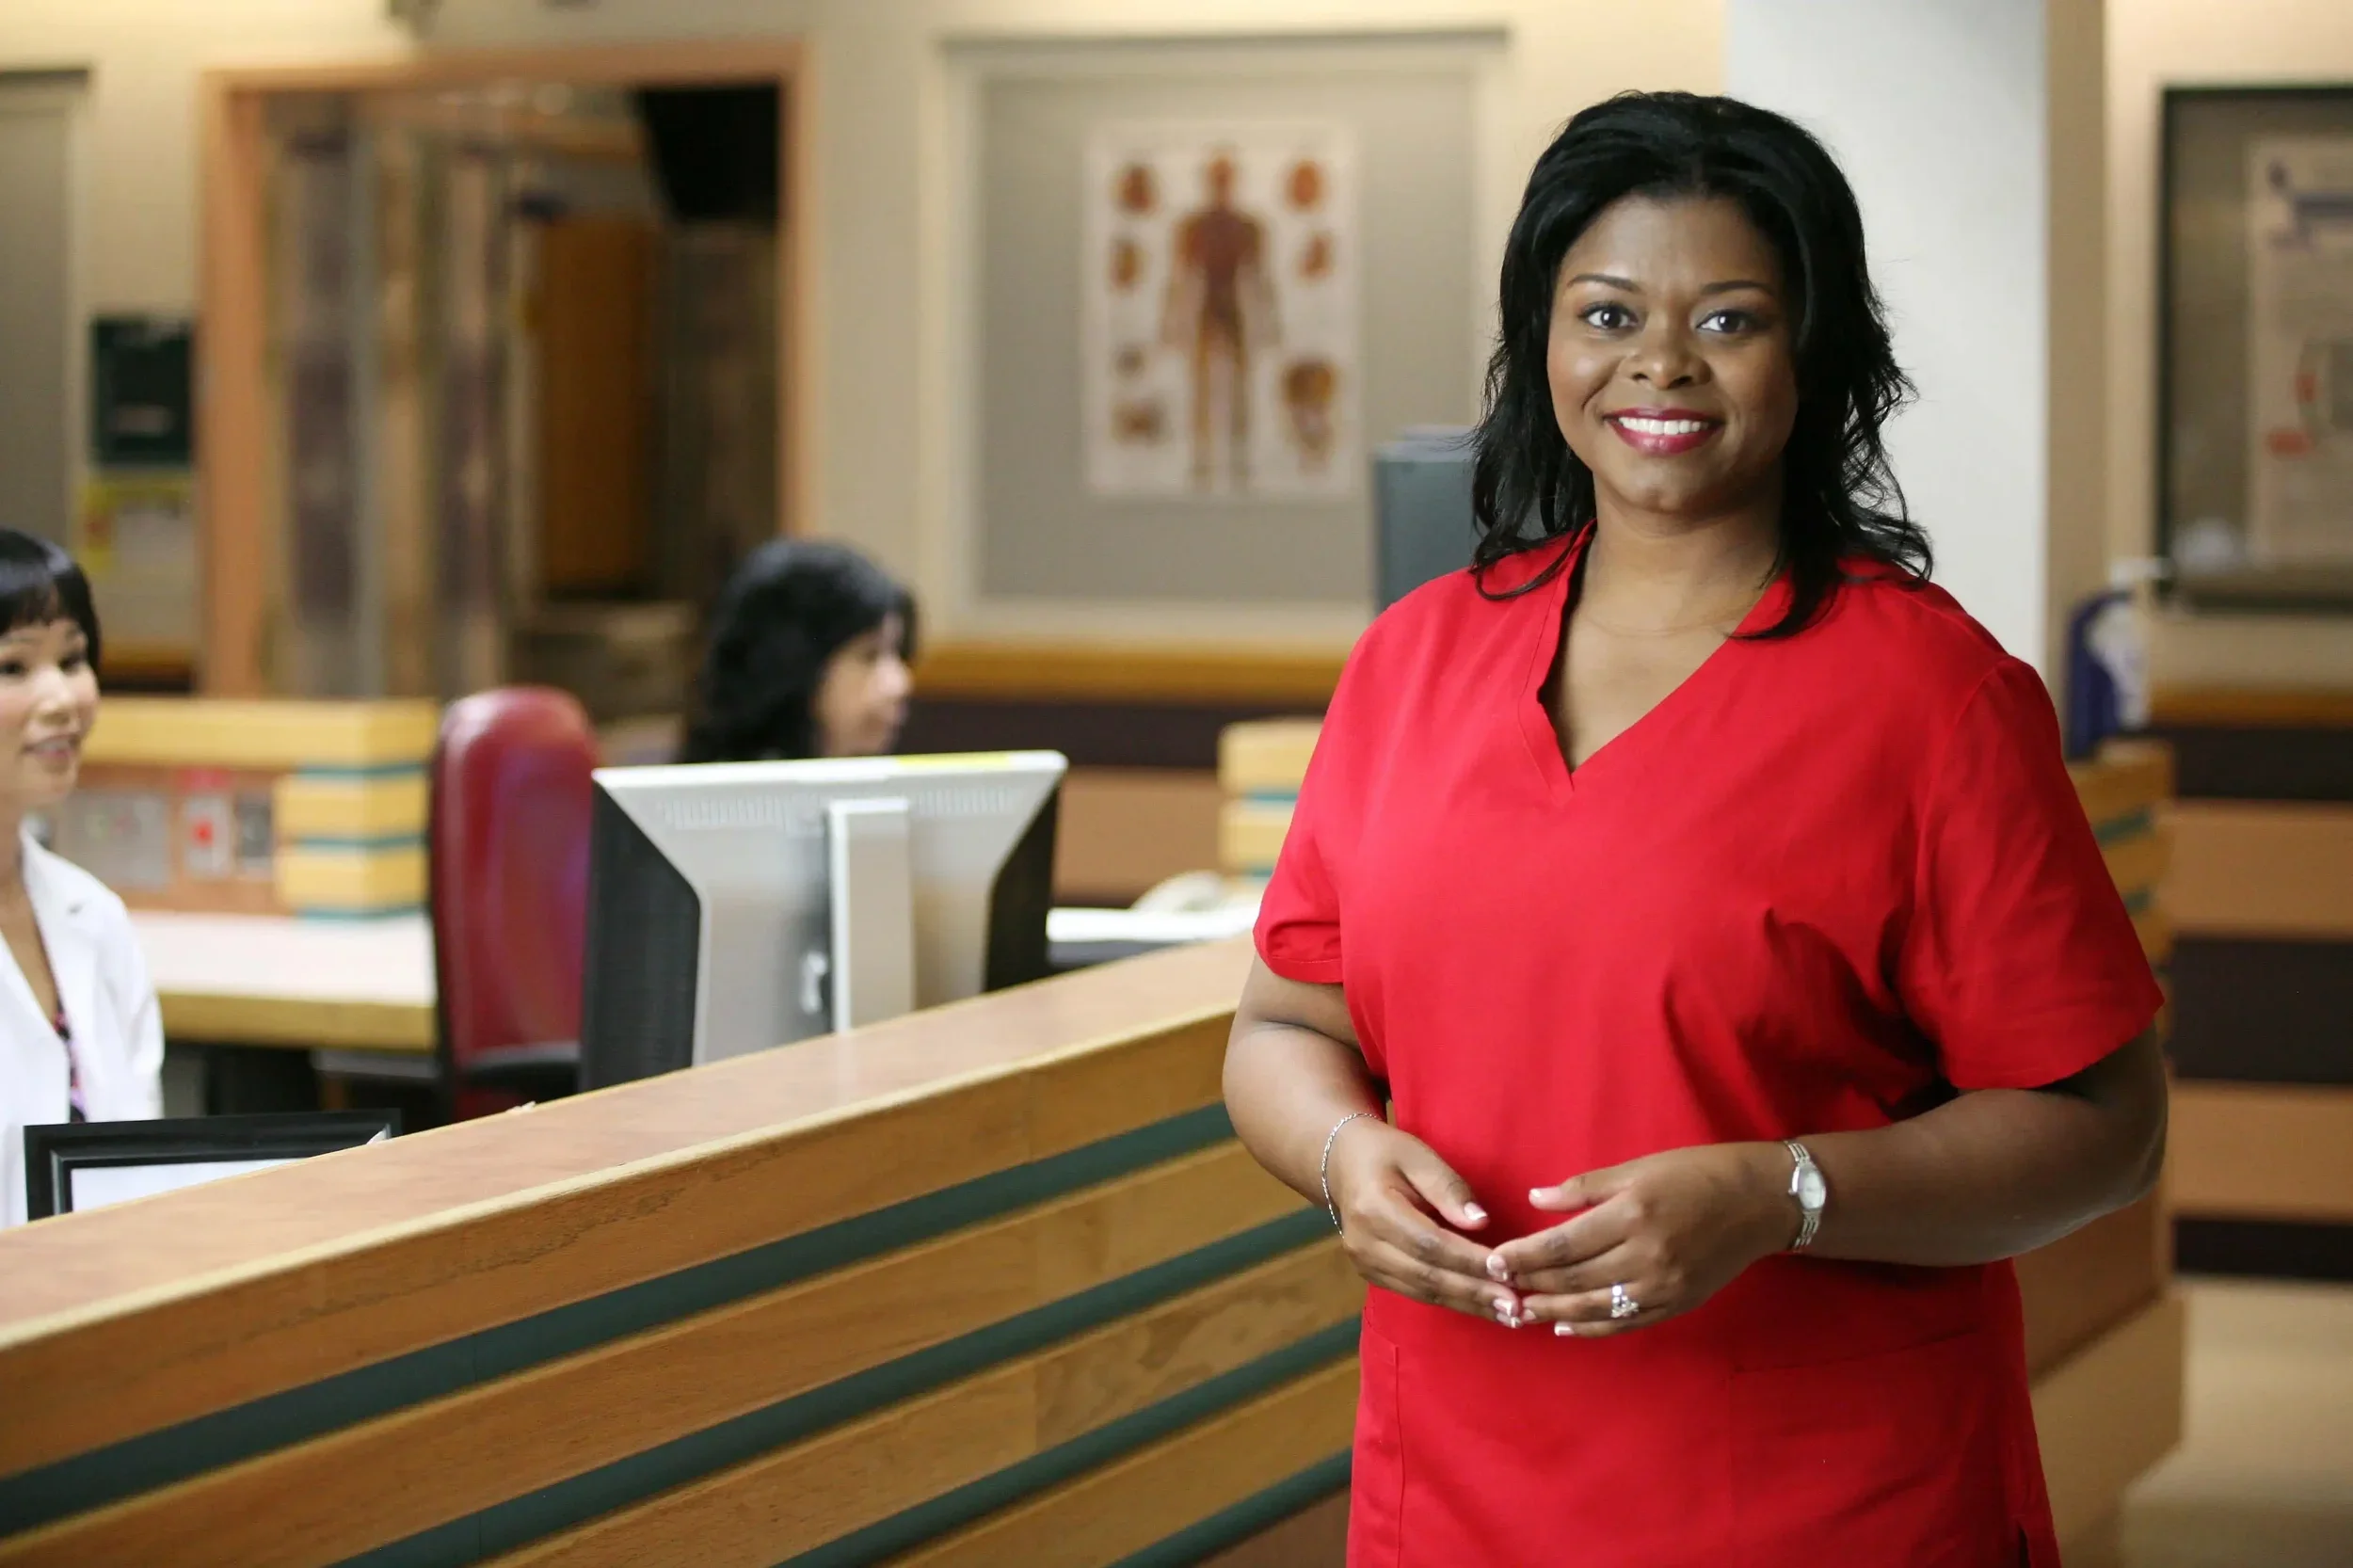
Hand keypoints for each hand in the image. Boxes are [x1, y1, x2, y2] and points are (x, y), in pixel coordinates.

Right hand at [1326, 1119, 1525, 1329]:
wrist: (1343, 1163)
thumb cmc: (1386, 1153)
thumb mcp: (1418, 1156)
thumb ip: (1448, 1188)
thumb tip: (1480, 1222)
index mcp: (1373, 1208)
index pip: (1428, 1242)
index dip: (1468, 1259)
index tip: (1507, 1270)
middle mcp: (1364, 1243)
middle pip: (1426, 1275)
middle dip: (1473, 1292)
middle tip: (1515, 1307)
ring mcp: (1364, 1263)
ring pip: (1422, 1291)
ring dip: (1467, 1304)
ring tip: (1507, 1315)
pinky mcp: (1371, 1274)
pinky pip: (1415, 1293)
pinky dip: (1451, 1301)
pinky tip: (1481, 1307)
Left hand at [1488, 1143, 1794, 1337]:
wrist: (1759, 1202)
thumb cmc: (1694, 1173)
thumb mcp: (1637, 1169)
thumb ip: (1584, 1188)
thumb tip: (1534, 1200)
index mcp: (1632, 1215)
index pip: (1563, 1244)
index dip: (1524, 1256)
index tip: (1494, 1261)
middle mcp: (1646, 1256)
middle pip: (1573, 1279)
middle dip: (1530, 1285)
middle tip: (1495, 1289)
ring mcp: (1663, 1286)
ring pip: (1595, 1307)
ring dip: (1553, 1312)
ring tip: (1519, 1312)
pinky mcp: (1677, 1304)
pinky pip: (1626, 1323)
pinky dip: (1592, 1328)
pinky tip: (1565, 1326)